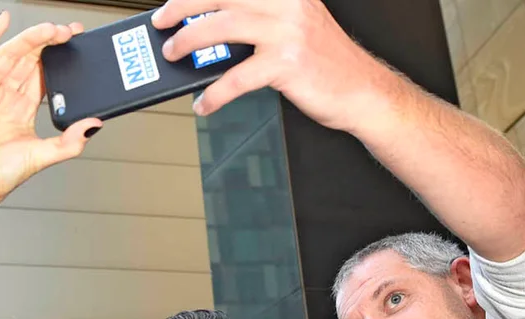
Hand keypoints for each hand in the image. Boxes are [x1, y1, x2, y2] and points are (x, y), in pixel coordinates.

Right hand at [0, 13, 101, 211]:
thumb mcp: (42, 157)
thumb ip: (69, 142)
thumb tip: (95, 125)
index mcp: (22, 110)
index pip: (43, 76)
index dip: (58, 59)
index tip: (76, 44)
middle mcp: (3, 97)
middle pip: (28, 60)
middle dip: (49, 43)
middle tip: (69, 32)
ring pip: (9, 54)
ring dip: (29, 39)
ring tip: (50, 29)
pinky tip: (4, 20)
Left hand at [152, 0, 394, 127]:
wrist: (362, 91)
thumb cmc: (325, 65)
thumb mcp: (295, 27)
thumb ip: (258, 22)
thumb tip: (211, 32)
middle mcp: (286, 2)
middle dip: (183, 5)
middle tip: (162, 20)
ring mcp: (287, 30)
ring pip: (222, 26)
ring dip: (189, 41)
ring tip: (173, 53)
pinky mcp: (286, 63)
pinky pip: (237, 78)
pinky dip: (214, 93)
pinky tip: (204, 103)